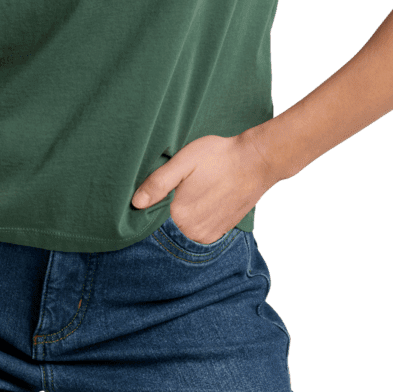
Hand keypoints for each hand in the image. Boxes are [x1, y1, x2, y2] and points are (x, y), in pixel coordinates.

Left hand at [131, 132, 274, 243]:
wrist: (256, 161)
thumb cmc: (218, 156)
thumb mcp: (183, 161)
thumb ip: (158, 183)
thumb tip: (136, 202)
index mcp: (180, 214)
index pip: (151, 222)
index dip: (147, 210)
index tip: (151, 197)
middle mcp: (193, 231)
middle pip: (166, 229)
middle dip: (162, 216)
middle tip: (173, 193)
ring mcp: (208, 235)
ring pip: (182, 233)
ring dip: (179, 220)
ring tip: (187, 197)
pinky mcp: (220, 233)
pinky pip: (197, 234)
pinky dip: (193, 224)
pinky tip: (198, 204)